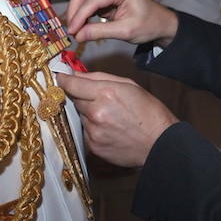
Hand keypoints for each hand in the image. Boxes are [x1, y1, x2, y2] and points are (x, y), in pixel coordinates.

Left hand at [58, 71, 177, 167]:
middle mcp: (96, 112)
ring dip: (89, 113)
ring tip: (110, 116)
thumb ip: (100, 78)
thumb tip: (78, 74)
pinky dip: (93, 128)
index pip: (73, 84)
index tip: (61, 77)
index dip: (64, 79)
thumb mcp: (129, 85)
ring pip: (81, 116)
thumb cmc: (149, 112)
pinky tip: (109, 128)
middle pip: (75, 99)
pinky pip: (85, 131)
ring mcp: (94, 131)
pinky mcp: (94, 146)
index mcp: (106, 93)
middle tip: (100, 99)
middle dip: (83, 97)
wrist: (159, 143)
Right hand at [65, 0, 178, 46]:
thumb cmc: (150, 24)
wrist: (162, 24)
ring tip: (76, 30)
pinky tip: (82, 26)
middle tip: (71, 30)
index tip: (72, 31)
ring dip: (77, 12)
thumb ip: (100, 32)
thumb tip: (78, 35)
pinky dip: (83, 14)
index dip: (79, 15)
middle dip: (74, 11)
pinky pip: (90, 3)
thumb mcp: (125, 31)